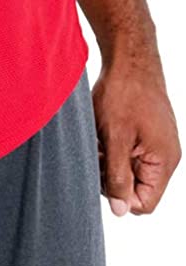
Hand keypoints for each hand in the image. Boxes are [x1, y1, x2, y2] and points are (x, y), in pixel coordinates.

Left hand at [92, 50, 181, 215]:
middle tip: (98, 149)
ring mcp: (157, 143)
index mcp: (164, 161)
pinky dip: (113, 144)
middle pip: (135, 187)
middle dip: (111, 173)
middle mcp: (165, 155)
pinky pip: (129, 152)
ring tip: (101, 134)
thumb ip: (118, 176)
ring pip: (129, 168)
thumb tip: (121, 211)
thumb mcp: (115, 138)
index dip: (119, 195)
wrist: (129, 54)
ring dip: (110, 158)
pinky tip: (105, 127)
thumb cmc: (124, 92)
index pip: (144, 204)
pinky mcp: (147, 132)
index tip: (101, 172)